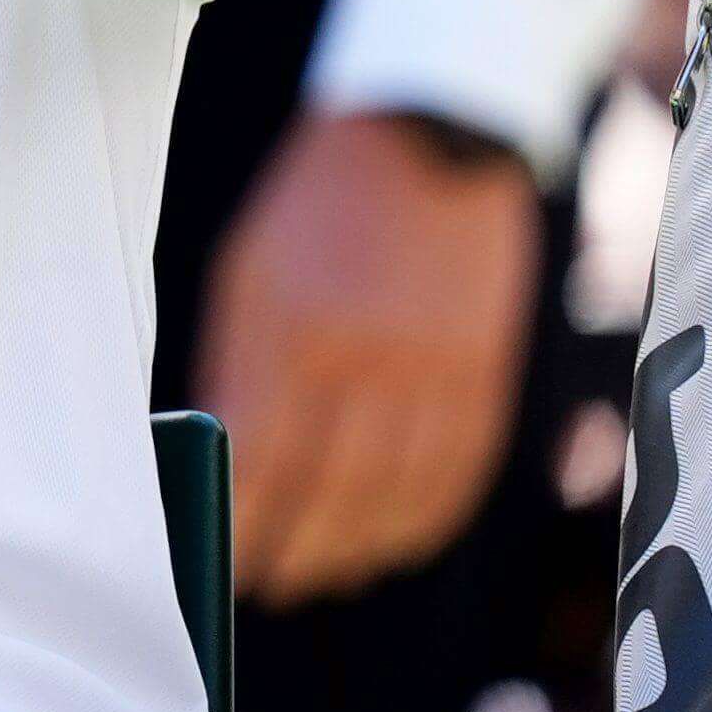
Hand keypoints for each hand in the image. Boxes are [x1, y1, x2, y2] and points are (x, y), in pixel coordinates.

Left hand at [192, 109, 539, 605]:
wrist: (427, 130)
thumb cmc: (319, 201)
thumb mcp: (249, 268)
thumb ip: (238, 364)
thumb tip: (224, 457)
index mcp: (292, 328)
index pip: (261, 462)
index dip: (244, 527)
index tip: (225, 562)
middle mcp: (366, 358)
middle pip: (331, 494)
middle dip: (297, 552)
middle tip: (272, 581)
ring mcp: (435, 367)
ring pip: (399, 496)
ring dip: (359, 549)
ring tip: (328, 570)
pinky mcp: (486, 368)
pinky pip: (459, 471)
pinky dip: (425, 518)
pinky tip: (395, 536)